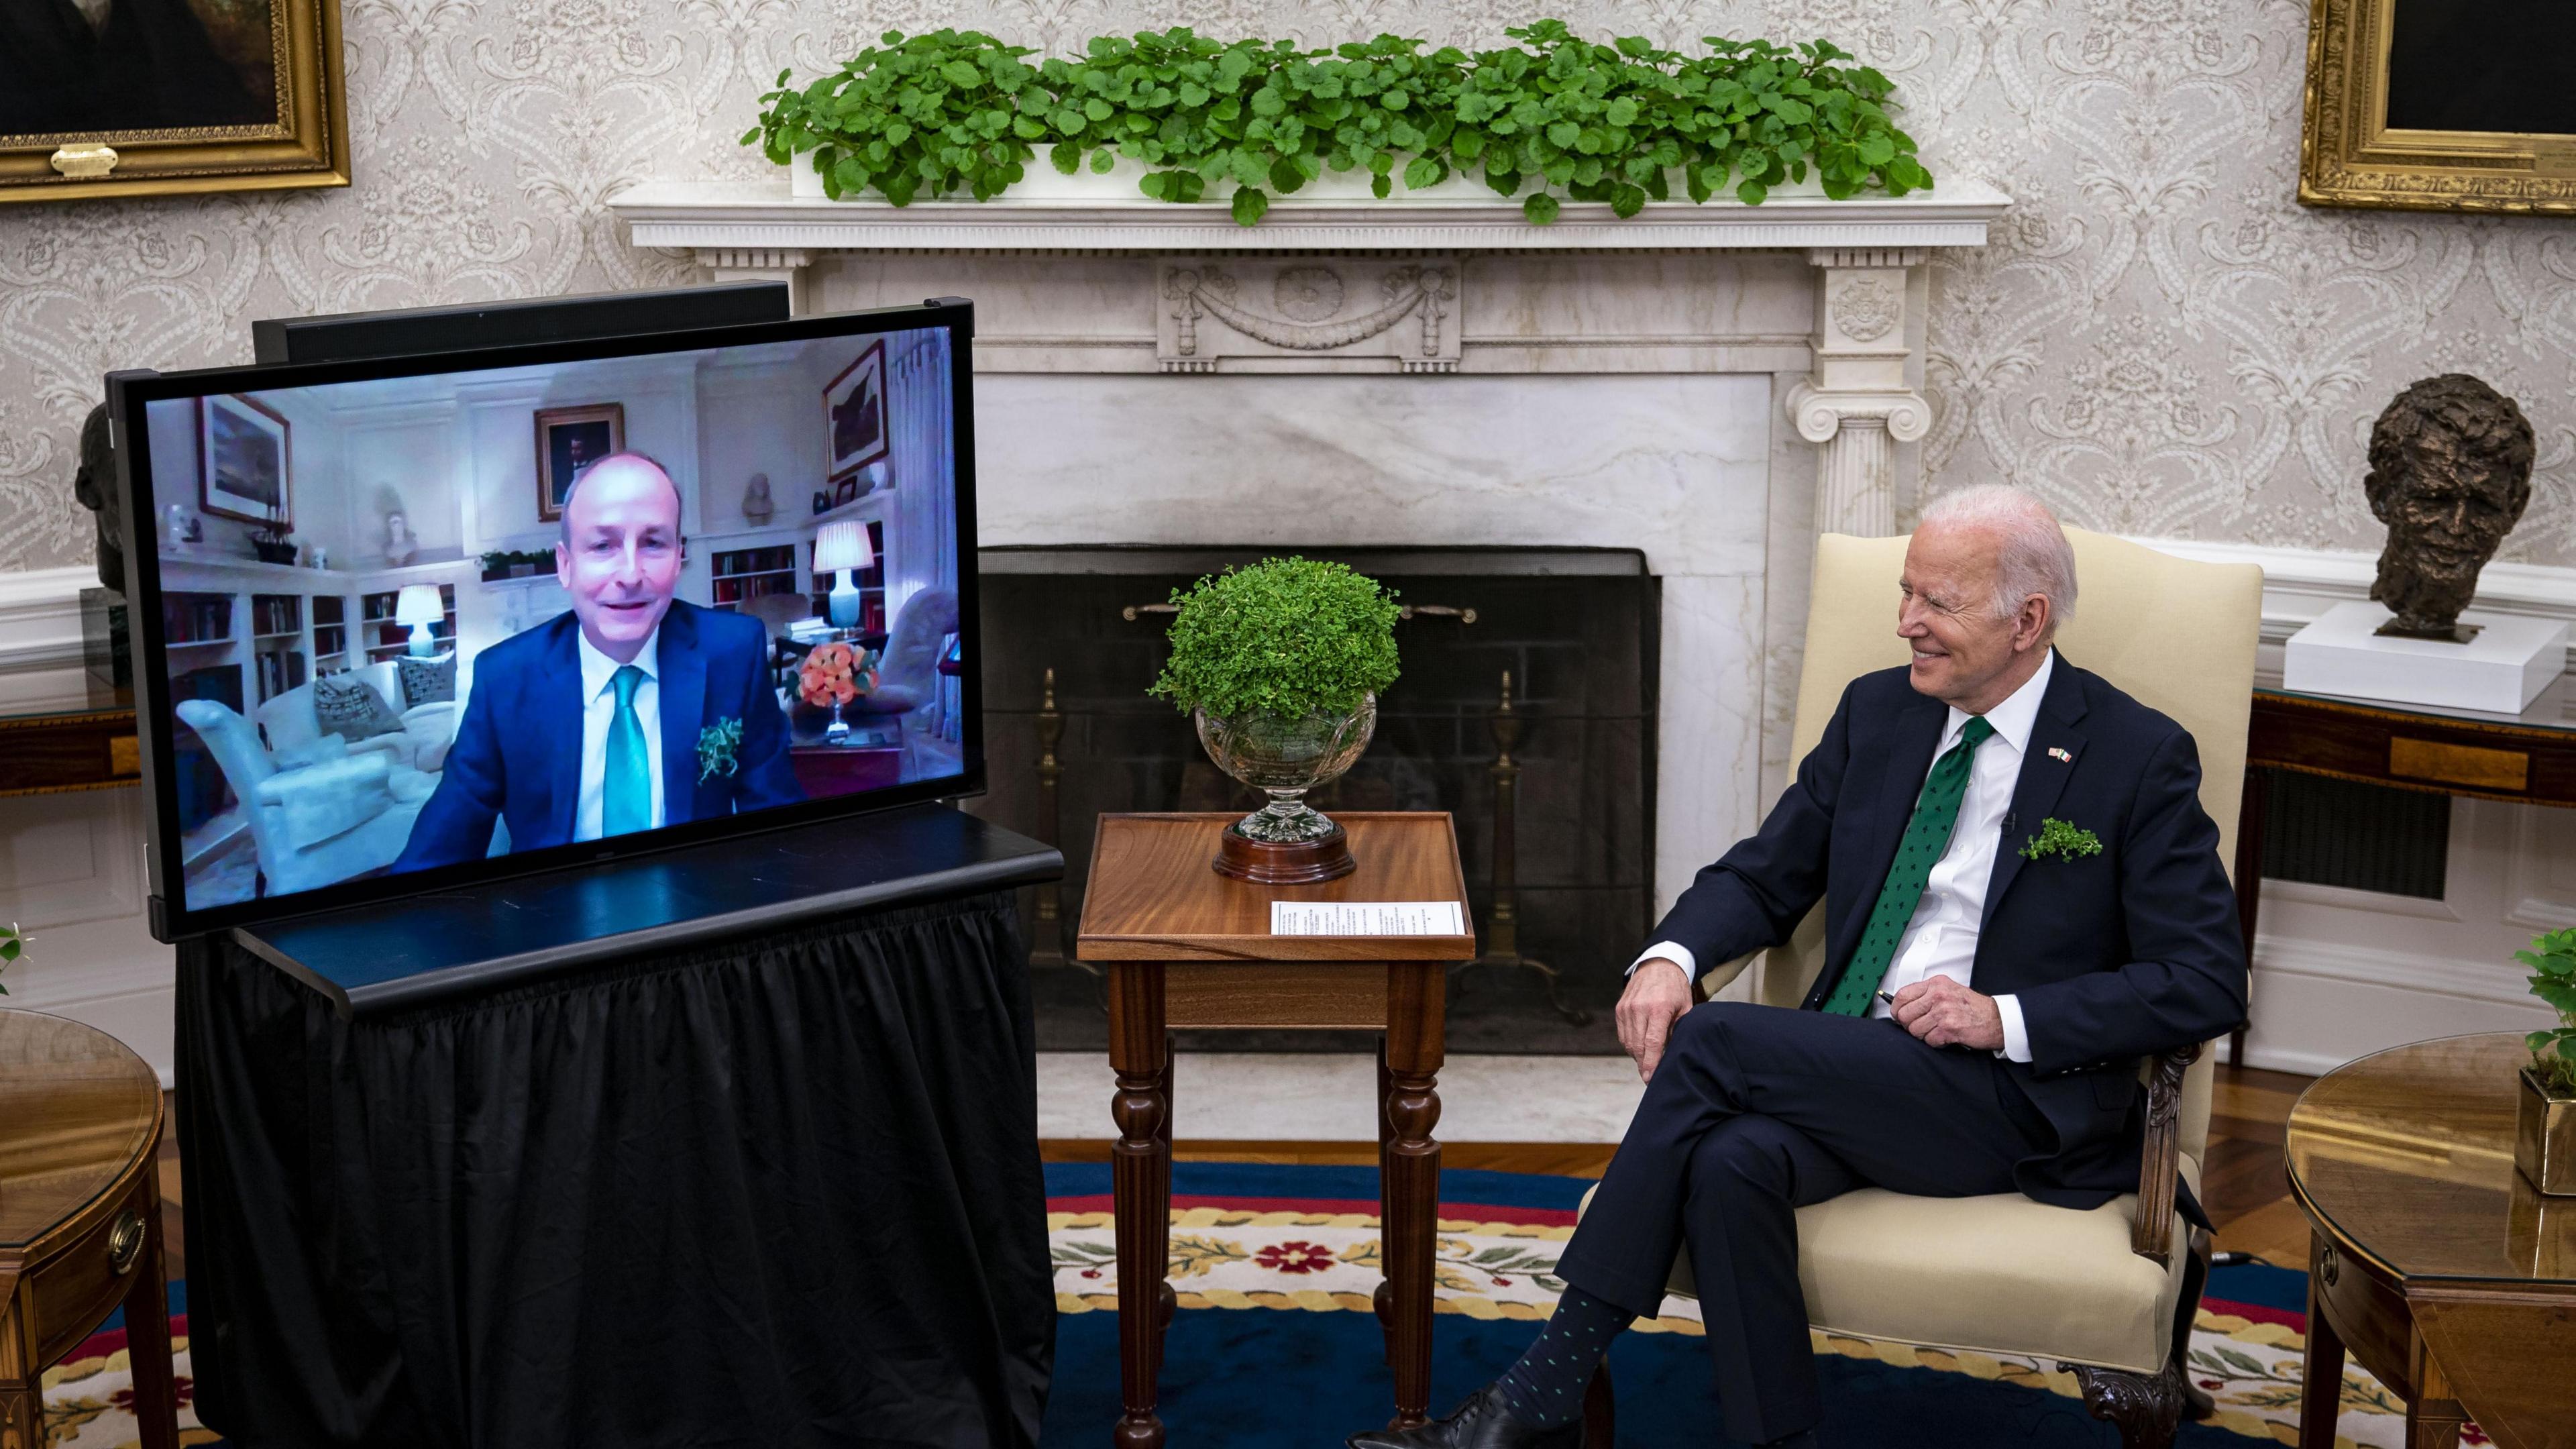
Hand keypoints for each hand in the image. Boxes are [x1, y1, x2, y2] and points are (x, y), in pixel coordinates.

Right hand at [1616, 959, 1694, 1082]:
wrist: (1658, 965)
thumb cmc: (1675, 988)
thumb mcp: (1685, 1008)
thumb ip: (1678, 1030)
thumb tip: (1673, 1054)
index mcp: (1658, 1009)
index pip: (1652, 1043)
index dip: (1651, 1063)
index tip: (1650, 1078)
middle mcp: (1639, 1008)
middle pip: (1638, 1046)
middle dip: (1643, 1064)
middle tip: (1649, 1077)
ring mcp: (1627, 1008)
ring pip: (1628, 1042)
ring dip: (1637, 1055)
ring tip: (1647, 1061)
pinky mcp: (1619, 1009)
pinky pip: (1622, 1034)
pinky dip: (1630, 1044)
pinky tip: (1640, 1047)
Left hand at [1890, 975, 2003, 1050]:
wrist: (1997, 1019)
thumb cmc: (1973, 1007)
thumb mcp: (1949, 991)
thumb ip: (1927, 995)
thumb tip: (1902, 1006)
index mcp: (1936, 984)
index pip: (1902, 995)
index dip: (1896, 1009)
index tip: (1899, 1015)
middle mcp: (1938, 995)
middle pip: (1904, 1015)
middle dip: (1910, 1025)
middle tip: (1921, 1027)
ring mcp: (1943, 1012)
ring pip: (1914, 1030)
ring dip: (1924, 1035)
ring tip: (1937, 1031)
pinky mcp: (1948, 1028)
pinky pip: (1928, 1040)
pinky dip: (1936, 1042)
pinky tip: (1945, 1037)